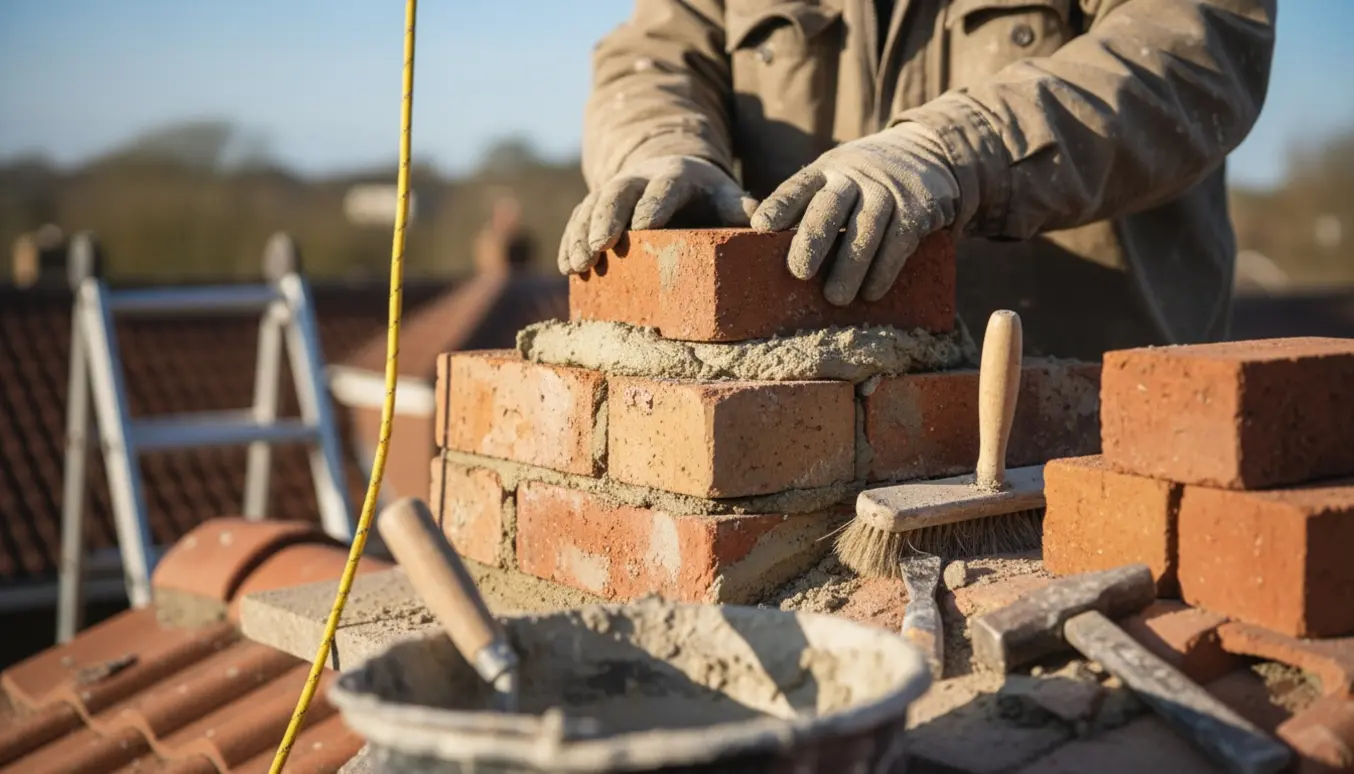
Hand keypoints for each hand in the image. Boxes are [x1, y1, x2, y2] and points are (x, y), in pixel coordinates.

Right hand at [558, 155, 757, 273]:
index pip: (664, 187)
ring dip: (582, 234)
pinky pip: (578, 219)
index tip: (644, 226)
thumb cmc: (706, 197)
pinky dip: (571, 240)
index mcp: (676, 176)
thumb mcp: (726, 197)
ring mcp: (614, 190)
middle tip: (600, 245)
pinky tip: (566, 265)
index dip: (654, 204)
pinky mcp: (597, 206)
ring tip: (576, 264)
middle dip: (607, 218)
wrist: (672, 173)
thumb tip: (763, 225)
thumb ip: (740, 209)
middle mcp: (639, 179)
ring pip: (592, 206)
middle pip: (618, 193)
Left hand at [750, 122, 961, 305]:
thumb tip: (756, 231)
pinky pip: (899, 240)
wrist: (928, 151)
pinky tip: (871, 293)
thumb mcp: (834, 177)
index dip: (780, 205)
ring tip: (835, 298)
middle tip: (799, 272)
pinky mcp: (917, 207)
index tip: (761, 227)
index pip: (798, 186)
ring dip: (851, 266)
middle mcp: (855, 175)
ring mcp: (888, 189)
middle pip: (830, 206)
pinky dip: (884, 270)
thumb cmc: (864, 180)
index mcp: (827, 170)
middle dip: (813, 239)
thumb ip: (803, 202)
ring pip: (866, 228)